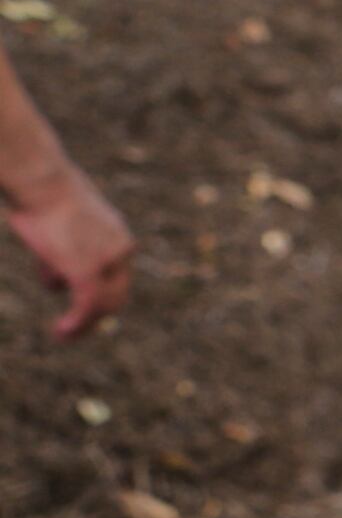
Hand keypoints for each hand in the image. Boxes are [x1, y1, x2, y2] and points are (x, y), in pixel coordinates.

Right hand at [12, 166, 136, 338]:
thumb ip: (63, 256)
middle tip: (73, 330)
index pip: (118, 278)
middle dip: (95, 316)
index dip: (100, 297)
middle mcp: (122, 250)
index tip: (79, 309)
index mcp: (120, 238)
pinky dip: (77, 323)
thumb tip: (57, 281)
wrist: (43, 181)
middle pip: (117, 296)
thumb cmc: (44, 198)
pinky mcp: (87, 270)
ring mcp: (107, 261)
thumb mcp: (60, 229)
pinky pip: (88, 305)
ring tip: (64, 335)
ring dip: (84, 324)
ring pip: (102, 305)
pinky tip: (62, 332)